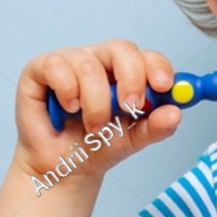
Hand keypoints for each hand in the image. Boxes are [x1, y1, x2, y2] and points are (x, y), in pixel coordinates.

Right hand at [13, 40, 181, 181]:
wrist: (63, 167)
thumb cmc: (96, 145)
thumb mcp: (133, 139)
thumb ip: (156, 126)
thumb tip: (175, 113)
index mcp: (125, 71)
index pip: (146, 56)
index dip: (158, 67)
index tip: (165, 86)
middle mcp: (99, 60)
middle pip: (121, 48)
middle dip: (131, 78)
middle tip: (131, 106)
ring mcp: (70, 61)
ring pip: (89, 66)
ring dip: (96, 103)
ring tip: (94, 127)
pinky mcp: (41, 68)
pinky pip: (57, 67)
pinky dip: (67, 92)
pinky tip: (69, 109)